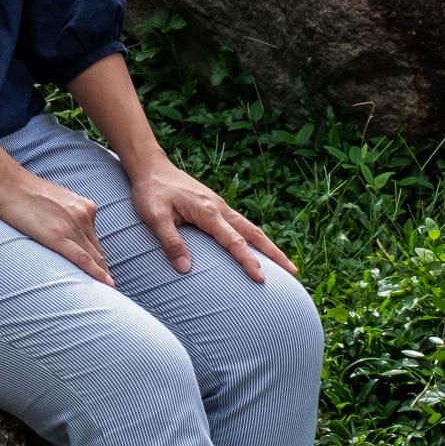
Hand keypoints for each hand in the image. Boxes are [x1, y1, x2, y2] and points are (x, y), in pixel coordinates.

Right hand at [0, 169, 115, 287]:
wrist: (7, 183)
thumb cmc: (25, 191)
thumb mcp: (57, 199)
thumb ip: (68, 214)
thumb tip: (66, 229)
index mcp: (85, 207)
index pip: (95, 239)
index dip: (100, 257)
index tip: (104, 271)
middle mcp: (84, 216)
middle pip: (97, 250)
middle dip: (104, 269)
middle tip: (108, 286)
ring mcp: (72, 226)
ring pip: (93, 256)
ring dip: (101, 274)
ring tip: (108, 292)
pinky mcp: (57, 236)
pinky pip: (82, 258)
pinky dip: (95, 272)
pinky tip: (105, 283)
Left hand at [126, 158, 296, 284]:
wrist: (150, 166)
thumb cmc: (150, 192)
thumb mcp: (155, 217)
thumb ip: (170, 241)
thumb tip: (185, 269)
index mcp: (208, 212)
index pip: (234, 242)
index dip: (248, 262)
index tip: (261, 279)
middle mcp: (220, 208)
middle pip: (254, 234)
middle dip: (275, 254)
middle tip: (294, 272)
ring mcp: (220, 206)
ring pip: (250, 228)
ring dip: (268, 246)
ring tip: (284, 264)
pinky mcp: (215, 206)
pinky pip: (241, 224)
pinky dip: (254, 237)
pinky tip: (257, 247)